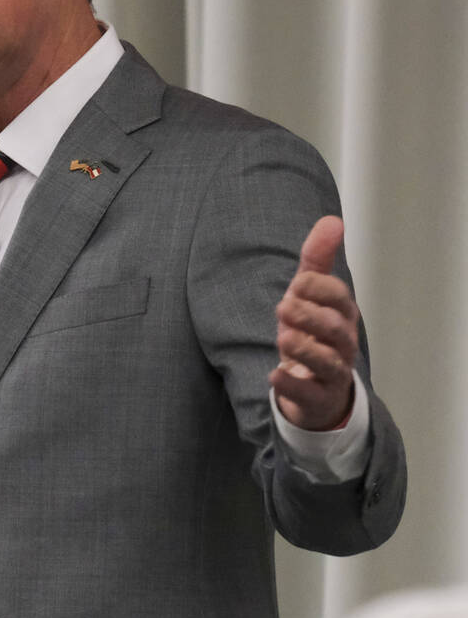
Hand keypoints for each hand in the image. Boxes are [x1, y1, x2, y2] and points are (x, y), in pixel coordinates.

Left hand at [269, 215, 358, 430]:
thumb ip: (317, 260)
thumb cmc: (312, 334)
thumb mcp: (309, 296)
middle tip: (284, 306)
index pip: (339, 297)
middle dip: (310, 315)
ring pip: (328, 362)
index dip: (319, 288)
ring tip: (283, 338)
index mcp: (340, 315)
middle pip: (335, 328)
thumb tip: (332, 220)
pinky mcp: (317, 398)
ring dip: (305, 348)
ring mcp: (332, 373)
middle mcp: (342, 344)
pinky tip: (275, 374)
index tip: (297, 284)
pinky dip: (291, 384)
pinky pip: (309, 393)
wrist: (315, 388)